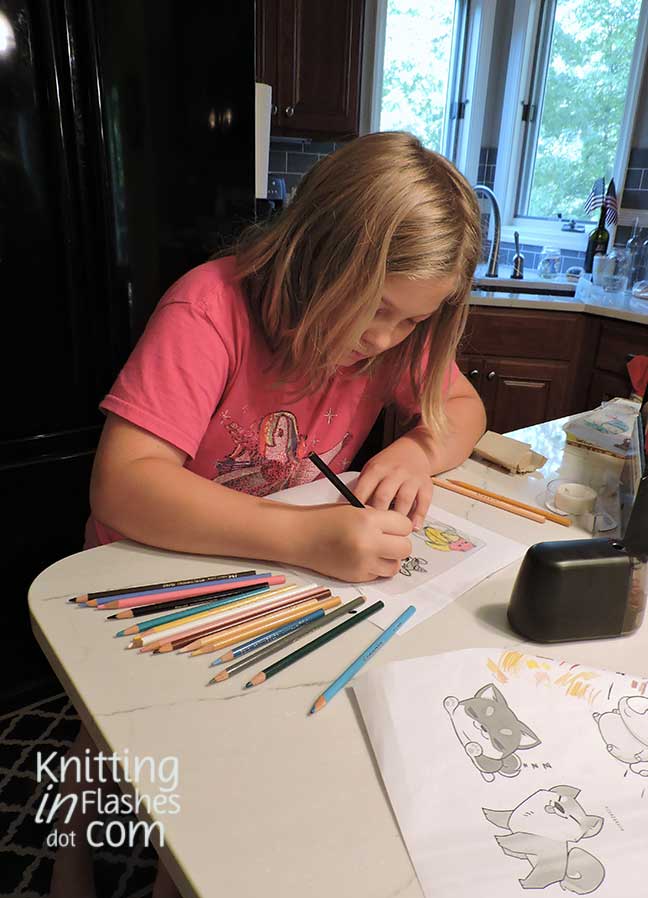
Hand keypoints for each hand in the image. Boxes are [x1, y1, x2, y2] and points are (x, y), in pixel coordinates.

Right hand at [296, 504, 411, 582]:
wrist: (301, 536)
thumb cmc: (327, 519)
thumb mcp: (356, 509)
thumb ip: (380, 519)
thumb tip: (401, 531)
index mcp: (369, 520)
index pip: (405, 526)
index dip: (399, 525)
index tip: (391, 525)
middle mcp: (368, 543)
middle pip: (405, 548)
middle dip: (399, 543)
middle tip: (387, 539)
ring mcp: (363, 562)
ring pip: (395, 566)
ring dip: (390, 558)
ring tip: (377, 551)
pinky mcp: (357, 576)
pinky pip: (379, 575)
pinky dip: (376, 567)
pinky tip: (364, 558)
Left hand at [354, 457, 432, 530]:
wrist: (414, 451)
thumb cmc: (388, 465)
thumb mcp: (372, 469)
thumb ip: (364, 487)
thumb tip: (354, 511)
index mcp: (377, 469)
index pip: (364, 488)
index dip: (359, 506)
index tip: (356, 521)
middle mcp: (395, 472)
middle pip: (383, 496)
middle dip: (377, 515)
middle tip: (372, 531)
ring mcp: (411, 479)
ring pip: (404, 500)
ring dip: (398, 518)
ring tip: (393, 533)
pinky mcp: (426, 486)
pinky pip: (423, 503)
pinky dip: (418, 516)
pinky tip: (413, 527)